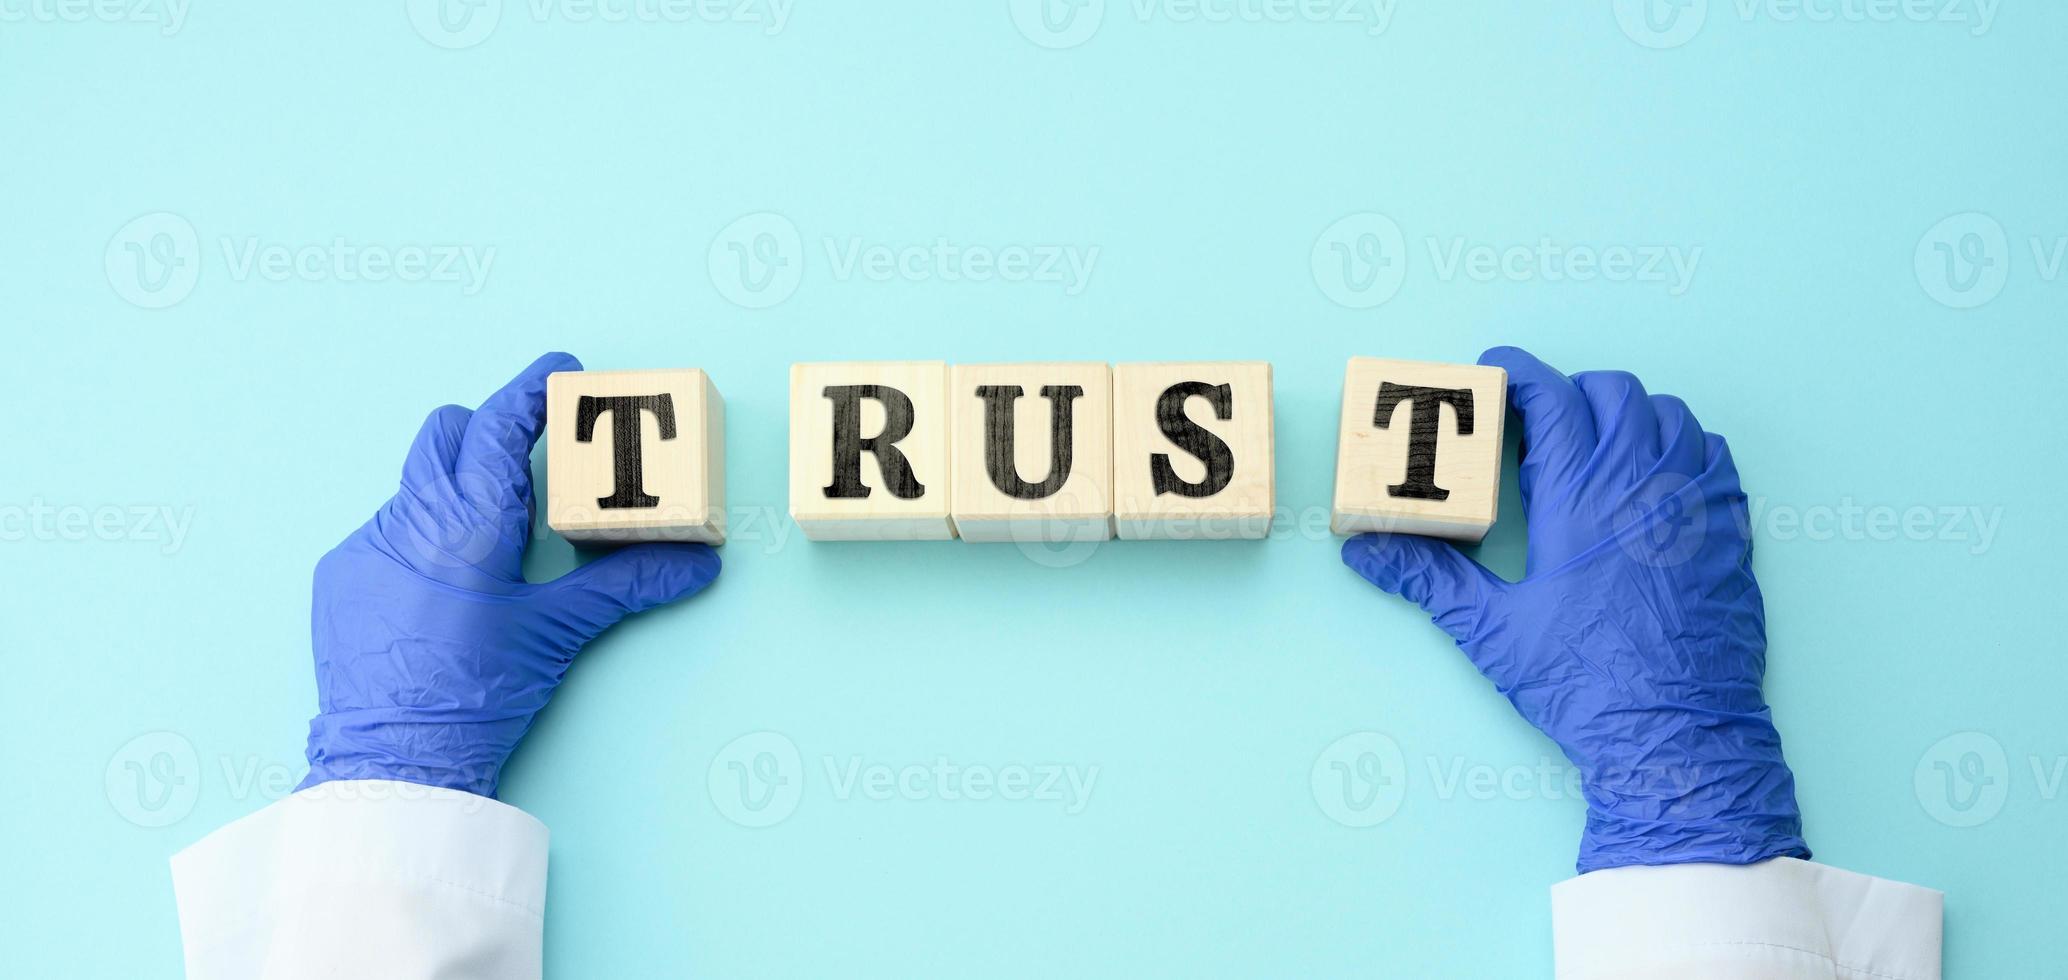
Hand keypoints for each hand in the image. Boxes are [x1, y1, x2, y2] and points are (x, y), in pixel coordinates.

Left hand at [298, 353, 720, 797]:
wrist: (394, 761)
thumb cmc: (478, 695)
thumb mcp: (558, 633)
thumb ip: (625, 584)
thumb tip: (696, 562)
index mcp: (469, 524)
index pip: (502, 426)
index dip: (534, 390)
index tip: (561, 372)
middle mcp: (409, 519)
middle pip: (447, 432)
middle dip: (488, 428)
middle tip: (528, 449)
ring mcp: (366, 544)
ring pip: (416, 483)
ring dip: (456, 489)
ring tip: (493, 535)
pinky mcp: (342, 575)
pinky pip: (387, 529)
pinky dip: (422, 536)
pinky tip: (447, 583)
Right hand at [1342, 346, 1806, 872]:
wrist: (1677, 734)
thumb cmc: (1586, 684)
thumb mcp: (1493, 630)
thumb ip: (1429, 577)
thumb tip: (1368, 551)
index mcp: (1582, 497)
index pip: (1553, 397)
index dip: (1518, 372)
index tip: (1494, 370)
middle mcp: (1645, 484)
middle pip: (1613, 391)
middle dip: (1570, 391)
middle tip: (1539, 421)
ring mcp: (1696, 504)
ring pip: (1670, 413)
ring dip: (1628, 413)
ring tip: (1596, 444)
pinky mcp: (1731, 532)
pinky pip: (1714, 454)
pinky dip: (1681, 445)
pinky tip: (1654, 476)